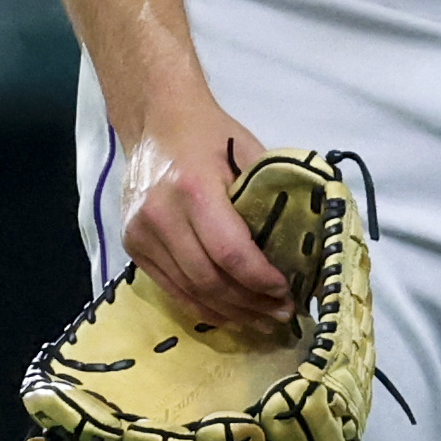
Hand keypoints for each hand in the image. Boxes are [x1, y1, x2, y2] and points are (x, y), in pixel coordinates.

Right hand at [121, 96, 289, 333]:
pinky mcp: (132, 246)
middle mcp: (161, 215)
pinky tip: (230, 312)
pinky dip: (203, 306)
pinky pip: (171, 289)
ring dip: (230, 312)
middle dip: (251, 304)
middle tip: (282, 314)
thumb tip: (309, 245)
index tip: (288, 292)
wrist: (154, 121)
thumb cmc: (209, 135)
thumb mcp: (249, 153)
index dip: (261, 281)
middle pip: (210, 280)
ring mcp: (141, 234)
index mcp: (193, 189)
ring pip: (190, 291)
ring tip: (261, 320)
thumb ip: (273, 197)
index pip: (230, 253)